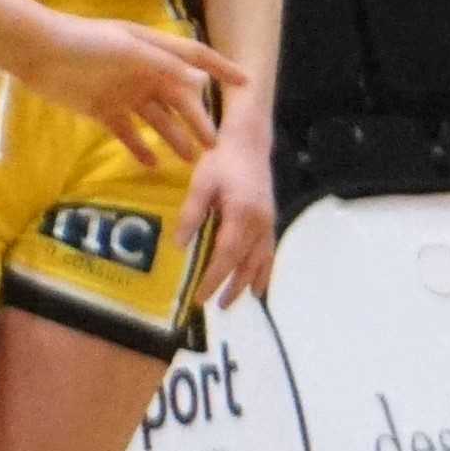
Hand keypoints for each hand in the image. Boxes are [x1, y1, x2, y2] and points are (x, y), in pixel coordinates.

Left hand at [20, 12, 247, 166]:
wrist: (37, 52)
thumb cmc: (87, 44)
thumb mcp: (131, 51)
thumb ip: (165, 67)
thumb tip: (200, 82)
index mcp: (154, 50)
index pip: (196, 58)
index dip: (222, 69)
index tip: (246, 84)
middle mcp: (144, 71)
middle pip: (179, 97)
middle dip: (198, 119)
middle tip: (213, 147)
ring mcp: (124, 91)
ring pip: (157, 117)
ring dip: (173, 136)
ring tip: (189, 159)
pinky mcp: (103, 109)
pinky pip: (128, 132)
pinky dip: (140, 147)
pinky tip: (152, 164)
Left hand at [179, 120, 280, 310]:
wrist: (248, 143)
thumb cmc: (220, 161)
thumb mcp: (201, 184)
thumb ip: (191, 215)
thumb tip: (179, 246)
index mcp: (241, 215)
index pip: (226, 255)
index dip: (214, 278)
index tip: (201, 297)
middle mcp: (259, 223)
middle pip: (246, 263)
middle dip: (231, 286)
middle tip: (218, 307)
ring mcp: (268, 223)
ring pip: (261, 260)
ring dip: (249, 282)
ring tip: (237, 300)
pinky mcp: (270, 220)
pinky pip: (269, 251)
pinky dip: (265, 270)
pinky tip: (258, 284)